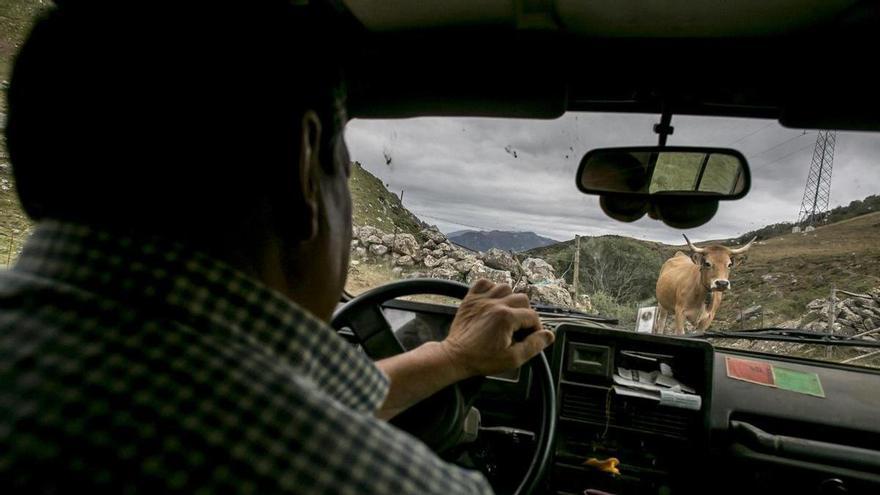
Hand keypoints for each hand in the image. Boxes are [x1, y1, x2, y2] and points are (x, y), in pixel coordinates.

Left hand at [440, 279, 554, 377]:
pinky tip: (492, 302)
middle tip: (518, 329)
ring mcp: (482, 299)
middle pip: (522, 299)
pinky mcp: (470, 299)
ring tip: (507, 314)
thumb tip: (549, 334)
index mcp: (507, 317)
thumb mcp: (513, 359)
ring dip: (510, 299)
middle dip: (524, 314)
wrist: (456, 357)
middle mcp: (495, 303)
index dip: (535, 328)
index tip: (529, 338)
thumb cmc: (483, 359)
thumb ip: (534, 345)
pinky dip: (490, 288)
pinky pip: (483, 283)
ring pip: (505, 287)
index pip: (532, 316)